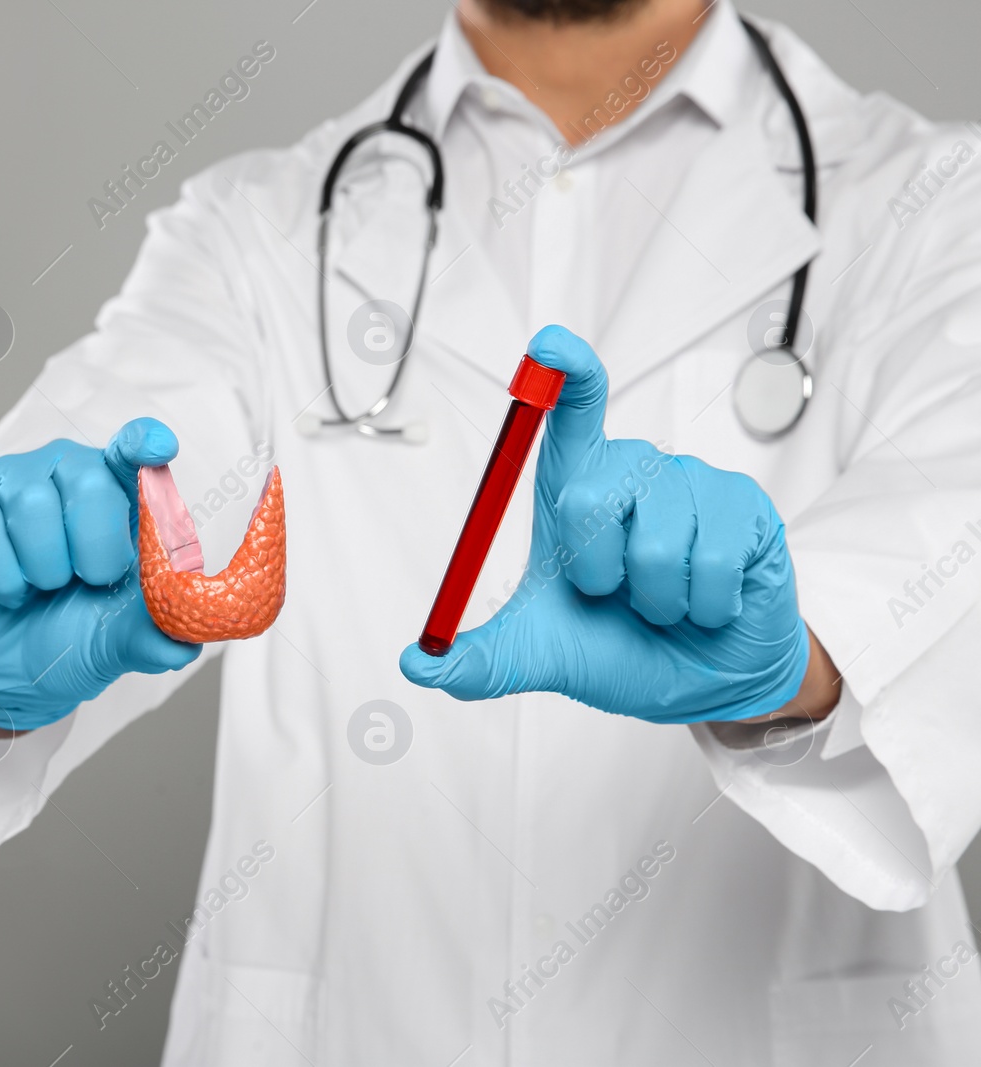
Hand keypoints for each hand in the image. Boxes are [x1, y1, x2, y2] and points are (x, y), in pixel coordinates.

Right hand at [0, 418, 200, 730]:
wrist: (3, 676)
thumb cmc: (68, 638)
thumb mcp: (117, 642)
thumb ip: (153, 635)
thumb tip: (182, 646)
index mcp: (116, 492)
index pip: (132, 450)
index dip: (143, 443)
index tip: (158, 449)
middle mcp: (64, 472)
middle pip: (88, 480)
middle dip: (94, 547)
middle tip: (86, 581)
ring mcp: (10, 480)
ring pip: (32, 503)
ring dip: (42, 568)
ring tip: (40, 588)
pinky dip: (1, 576)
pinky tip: (6, 590)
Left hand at [399, 326, 812, 723]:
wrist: (703, 683)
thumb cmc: (618, 647)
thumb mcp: (538, 656)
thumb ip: (478, 661)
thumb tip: (418, 664)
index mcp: (576, 487)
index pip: (569, 410)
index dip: (563, 373)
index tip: (549, 344)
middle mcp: (631, 471)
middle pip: (589, 495)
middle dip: (599, 576)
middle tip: (620, 596)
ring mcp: (692, 483)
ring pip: (655, 546)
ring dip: (657, 602)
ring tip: (668, 603)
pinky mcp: (746, 506)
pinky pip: (712, 563)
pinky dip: (703, 608)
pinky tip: (707, 605)